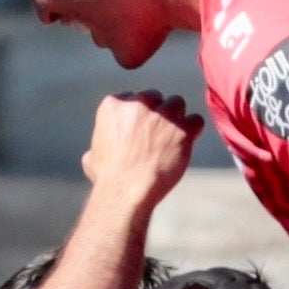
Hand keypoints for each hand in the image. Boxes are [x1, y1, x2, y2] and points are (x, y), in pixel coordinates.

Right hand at [81, 89, 203, 204]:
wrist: (126, 191)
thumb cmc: (107, 178)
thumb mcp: (92, 158)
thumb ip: (98, 146)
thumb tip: (92, 154)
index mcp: (113, 106)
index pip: (131, 97)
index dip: (136, 114)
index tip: (137, 130)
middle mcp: (138, 104)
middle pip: (154, 97)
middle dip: (156, 112)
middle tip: (155, 135)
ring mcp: (162, 115)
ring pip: (176, 103)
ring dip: (175, 118)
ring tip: (172, 138)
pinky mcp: (182, 129)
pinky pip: (195, 120)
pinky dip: (193, 130)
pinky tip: (186, 143)